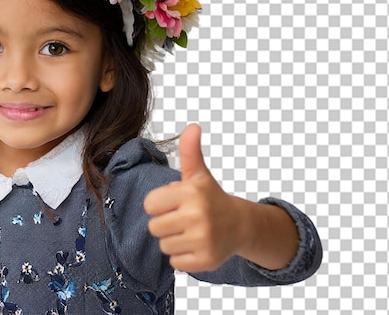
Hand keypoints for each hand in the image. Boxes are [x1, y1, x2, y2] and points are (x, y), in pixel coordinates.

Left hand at [143, 124, 246, 271]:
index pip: (149, 204)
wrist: (239, 225)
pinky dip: (183, 257)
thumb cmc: (210, 197)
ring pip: (163, 246)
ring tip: (190, 231)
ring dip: (173, 240)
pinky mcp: (206, 261)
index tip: (175, 202)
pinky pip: (175, 262)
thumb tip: (193, 126)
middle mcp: (198, 216)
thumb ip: (190, 151)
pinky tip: (197, 245)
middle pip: (154, 227)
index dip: (159, 204)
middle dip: (165, 223)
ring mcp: (203, 240)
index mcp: (191, 192)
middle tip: (183, 218)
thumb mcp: (198, 174)